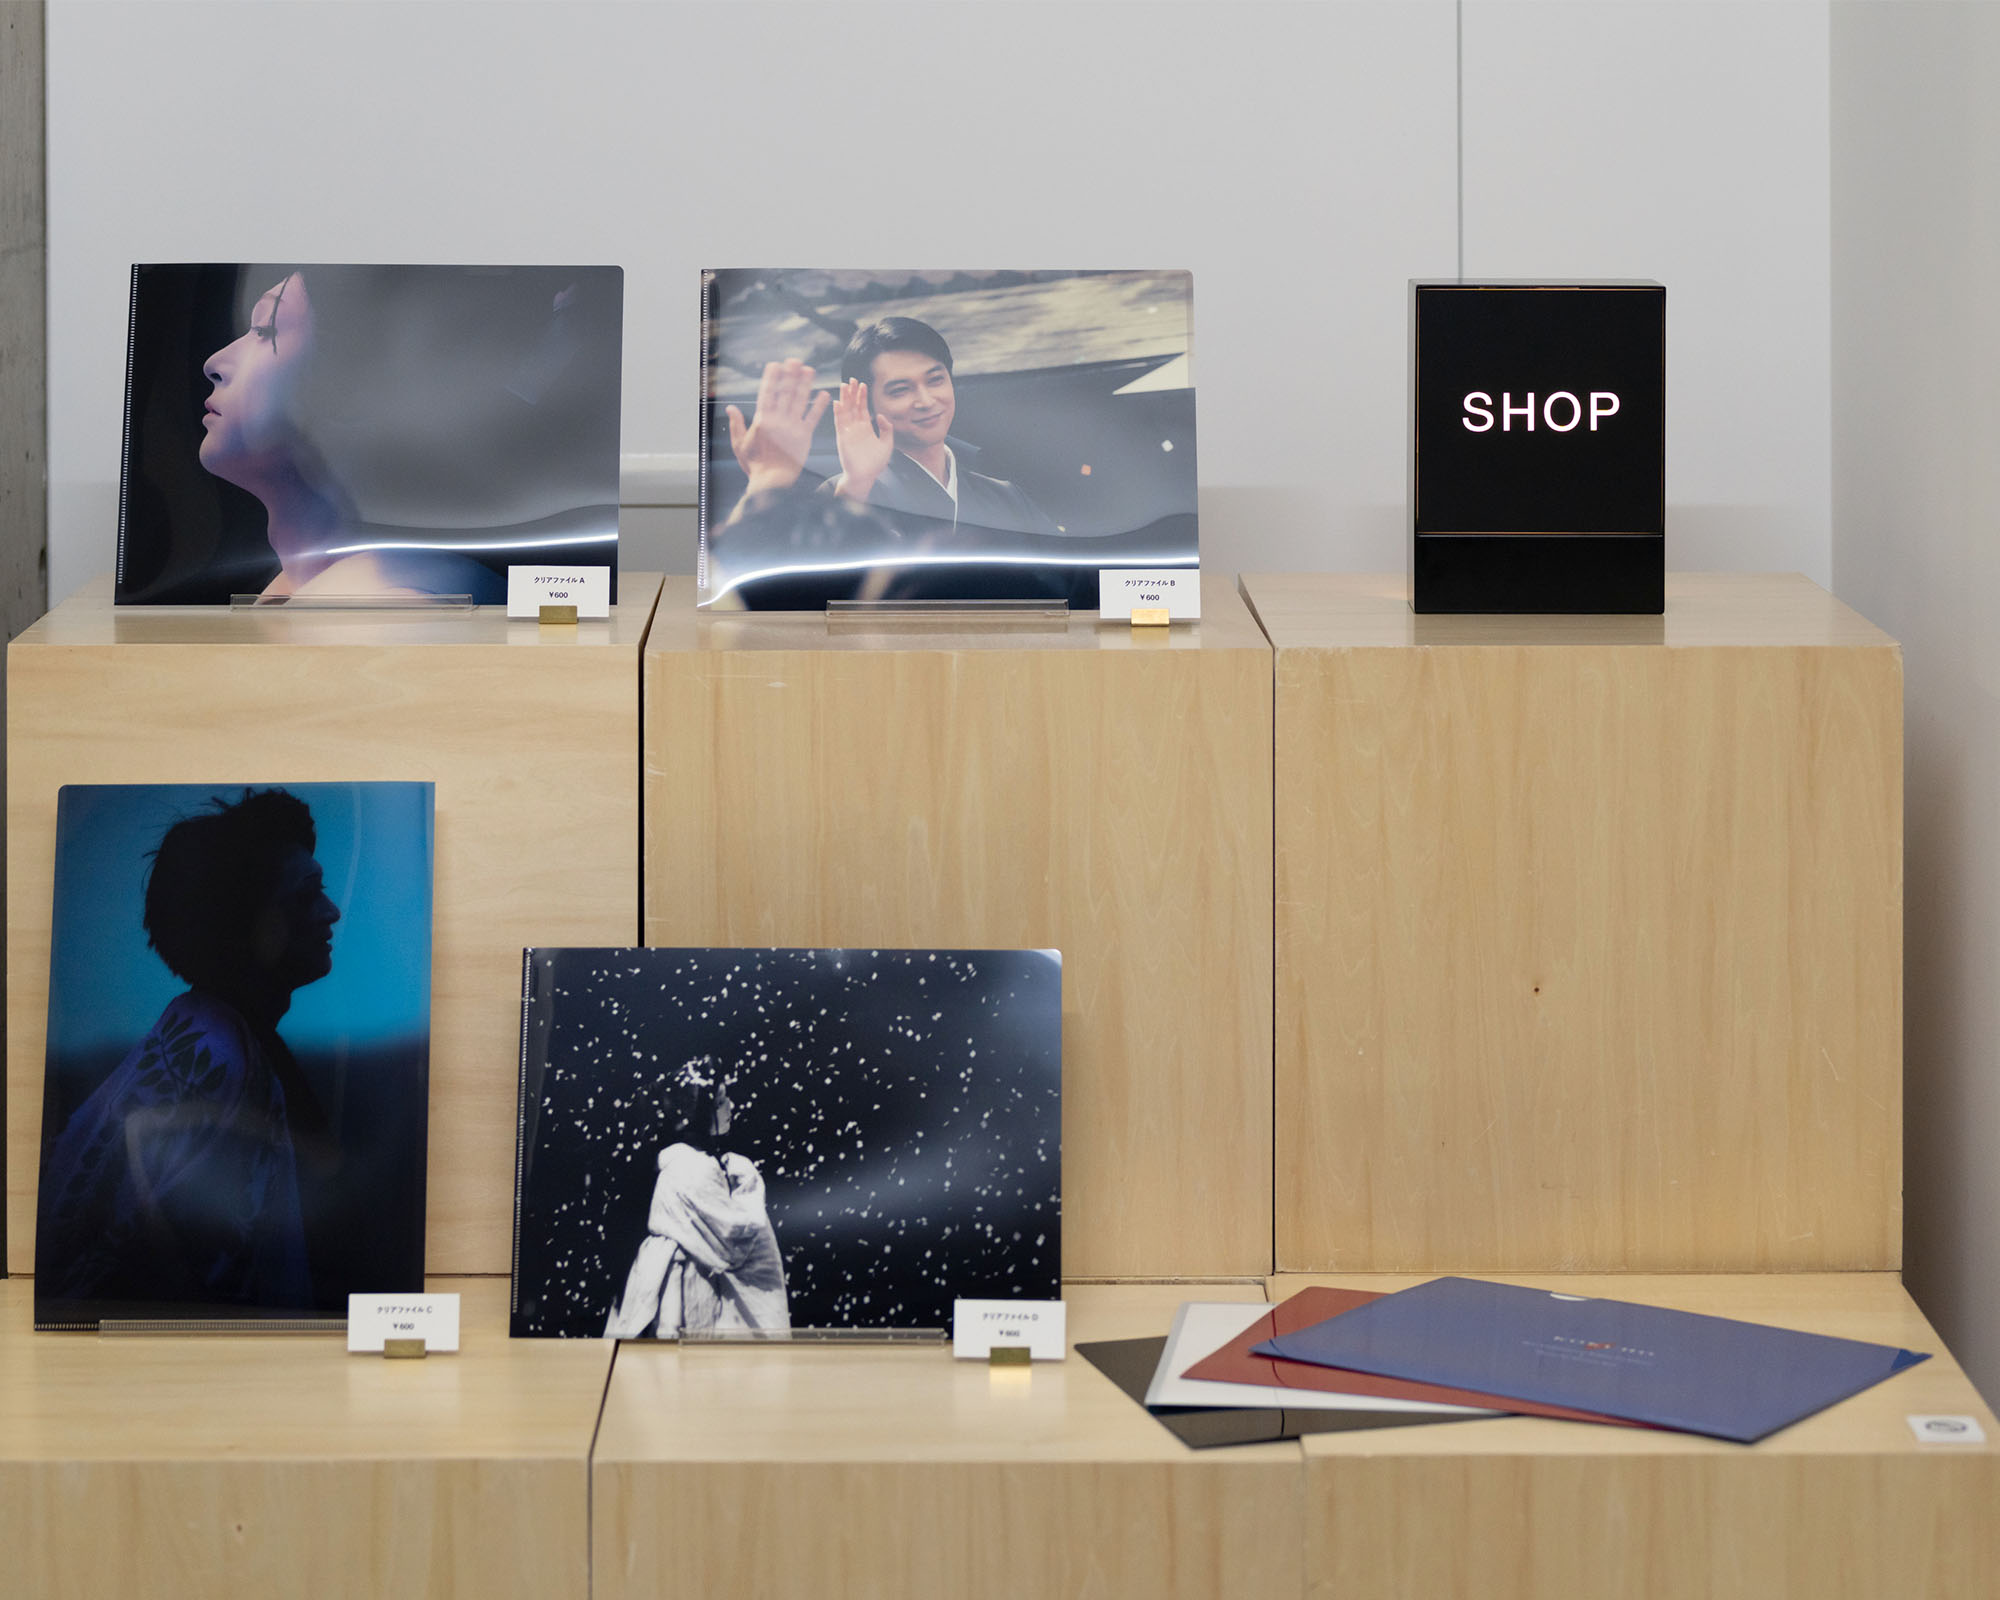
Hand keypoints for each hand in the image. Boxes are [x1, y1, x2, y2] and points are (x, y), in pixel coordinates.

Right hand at [725, 359, 829, 495]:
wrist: (773, 482)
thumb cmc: (754, 465)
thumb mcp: (740, 444)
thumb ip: (737, 424)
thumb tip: (730, 408)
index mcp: (761, 420)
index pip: (767, 393)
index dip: (772, 377)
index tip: (776, 364)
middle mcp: (778, 420)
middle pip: (785, 392)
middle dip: (790, 375)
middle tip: (796, 360)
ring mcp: (792, 427)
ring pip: (799, 401)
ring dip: (805, 384)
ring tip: (810, 369)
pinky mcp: (805, 436)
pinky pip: (813, 418)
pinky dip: (819, 406)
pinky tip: (825, 394)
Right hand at [831, 378, 895, 499]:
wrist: (865, 476)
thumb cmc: (875, 463)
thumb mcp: (887, 444)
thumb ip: (887, 429)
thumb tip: (881, 415)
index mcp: (865, 428)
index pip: (863, 408)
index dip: (862, 396)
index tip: (862, 384)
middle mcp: (855, 428)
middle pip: (853, 406)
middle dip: (852, 393)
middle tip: (851, 379)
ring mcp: (848, 432)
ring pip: (845, 411)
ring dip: (845, 398)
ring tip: (844, 386)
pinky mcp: (842, 438)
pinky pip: (839, 423)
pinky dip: (838, 413)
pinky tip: (838, 403)